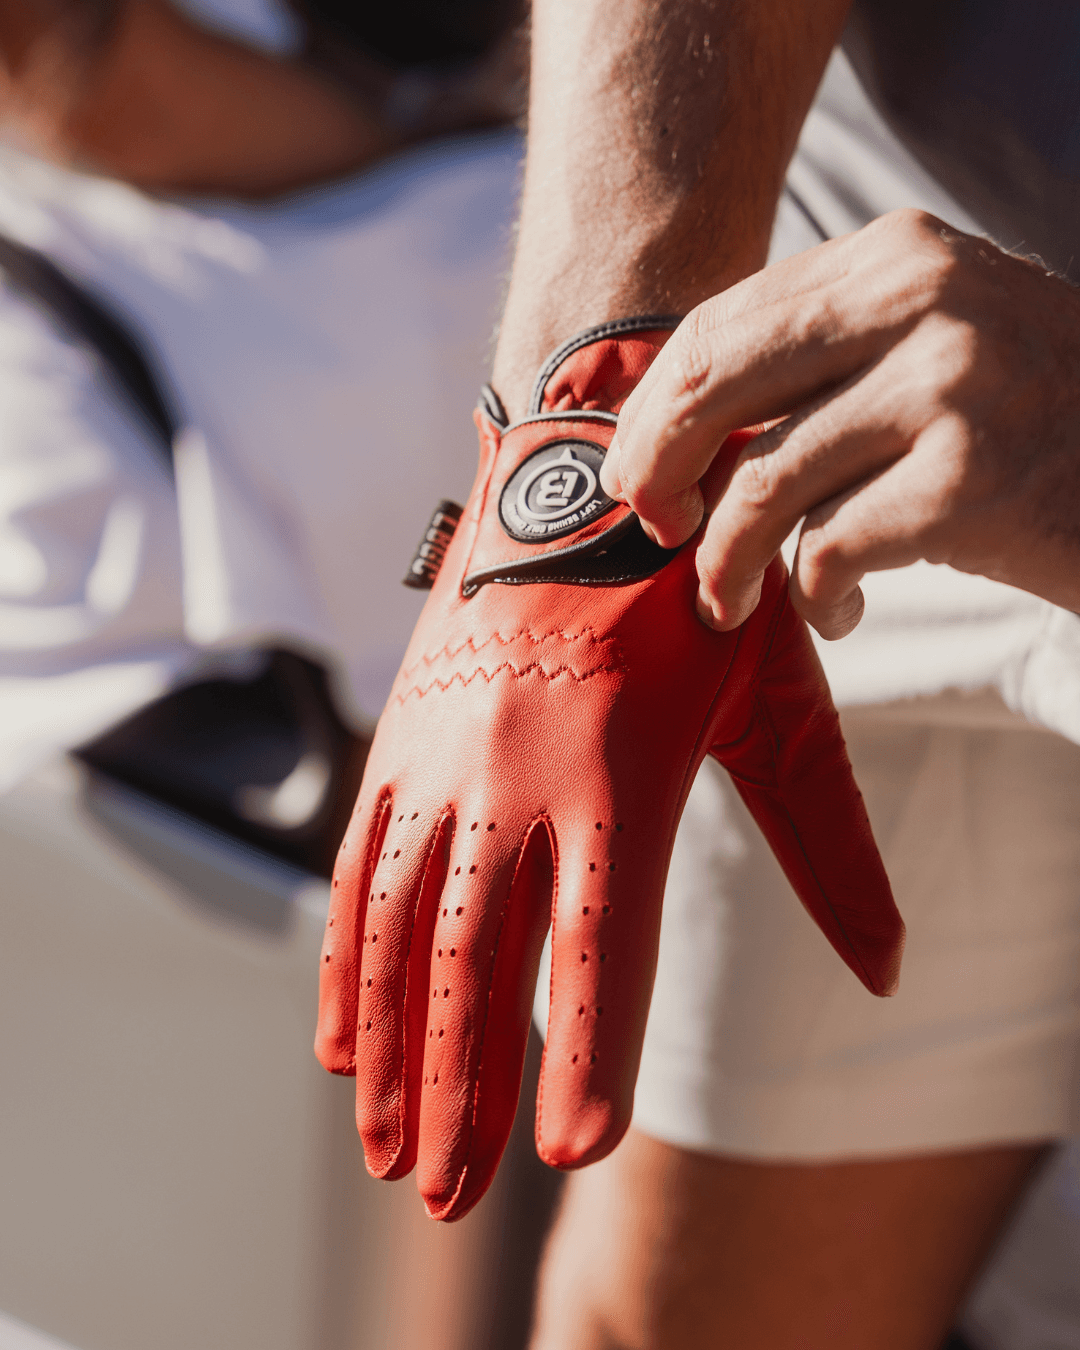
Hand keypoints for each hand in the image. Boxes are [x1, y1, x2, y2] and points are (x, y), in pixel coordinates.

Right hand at [315, 322, 902, 1220]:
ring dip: (394, 1051)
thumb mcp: (774, 711)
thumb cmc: (695, 600)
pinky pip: (357, 870)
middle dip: (466, 1090)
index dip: (588, 1047)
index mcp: (619, 771)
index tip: (572, 1149)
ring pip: (402, 929)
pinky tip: (337, 1048)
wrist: (580, 479)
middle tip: (449, 1198)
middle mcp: (516, 772)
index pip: (599, 940)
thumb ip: (829, 846)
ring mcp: (444, 757)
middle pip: (479, 960)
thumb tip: (891, 968)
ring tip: (389, 1153)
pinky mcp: (399, 740)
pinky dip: (344, 966)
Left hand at [601, 209, 1079, 637]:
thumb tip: (673, 430)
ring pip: (762, 485)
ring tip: (734, 599)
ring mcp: (950, 385)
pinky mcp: (968, 481)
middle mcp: (922, 299)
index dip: (654, 412)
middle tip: (655, 533)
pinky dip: (814, 599)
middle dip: (657, 474)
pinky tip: (839, 609)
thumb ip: (823, 359)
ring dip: (728, 563)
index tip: (635, 476)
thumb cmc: (1026, 424)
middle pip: (717, 387)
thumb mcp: (931, 346)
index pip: (721, 324)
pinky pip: (827, 551)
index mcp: (895, 255)